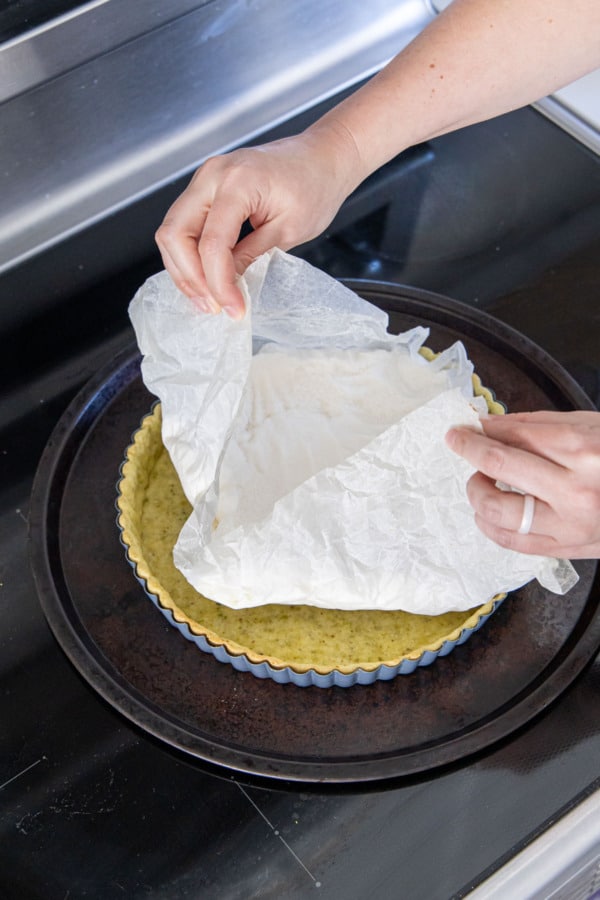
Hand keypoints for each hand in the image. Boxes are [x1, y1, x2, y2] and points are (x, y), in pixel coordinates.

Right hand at [155, 122, 361, 317]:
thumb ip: (251, 257)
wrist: (321, 157)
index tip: (232, 308)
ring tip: (208, 297)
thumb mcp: (288, 231)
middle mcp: (212, 176)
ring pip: (172, 231)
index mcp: (237, 182)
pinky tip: (205, 276)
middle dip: (190, 278)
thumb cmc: (314, 185)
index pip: (212, 244)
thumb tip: (226, 285)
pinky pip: (183, 225)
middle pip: (175, 235)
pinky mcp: (205, 188)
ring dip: (185, 269)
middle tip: (212, 306)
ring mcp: (204, 179)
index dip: (218, 283)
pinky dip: (190, 254)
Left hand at [445, 410, 599, 558]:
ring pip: (499, 512)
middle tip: (459, 444)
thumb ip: (536, 426)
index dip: (480, 431)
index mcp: (583, 450)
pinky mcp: (566, 549)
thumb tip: (489, 425)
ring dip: (476, 492)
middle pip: (501, 467)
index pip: (515, 436)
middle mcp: (575, 489)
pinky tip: (486, 512)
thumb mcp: (588, 427)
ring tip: (479, 481)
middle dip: (470, 451)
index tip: (461, 429)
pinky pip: (513, 542)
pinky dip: (490, 526)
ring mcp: (570, 524)